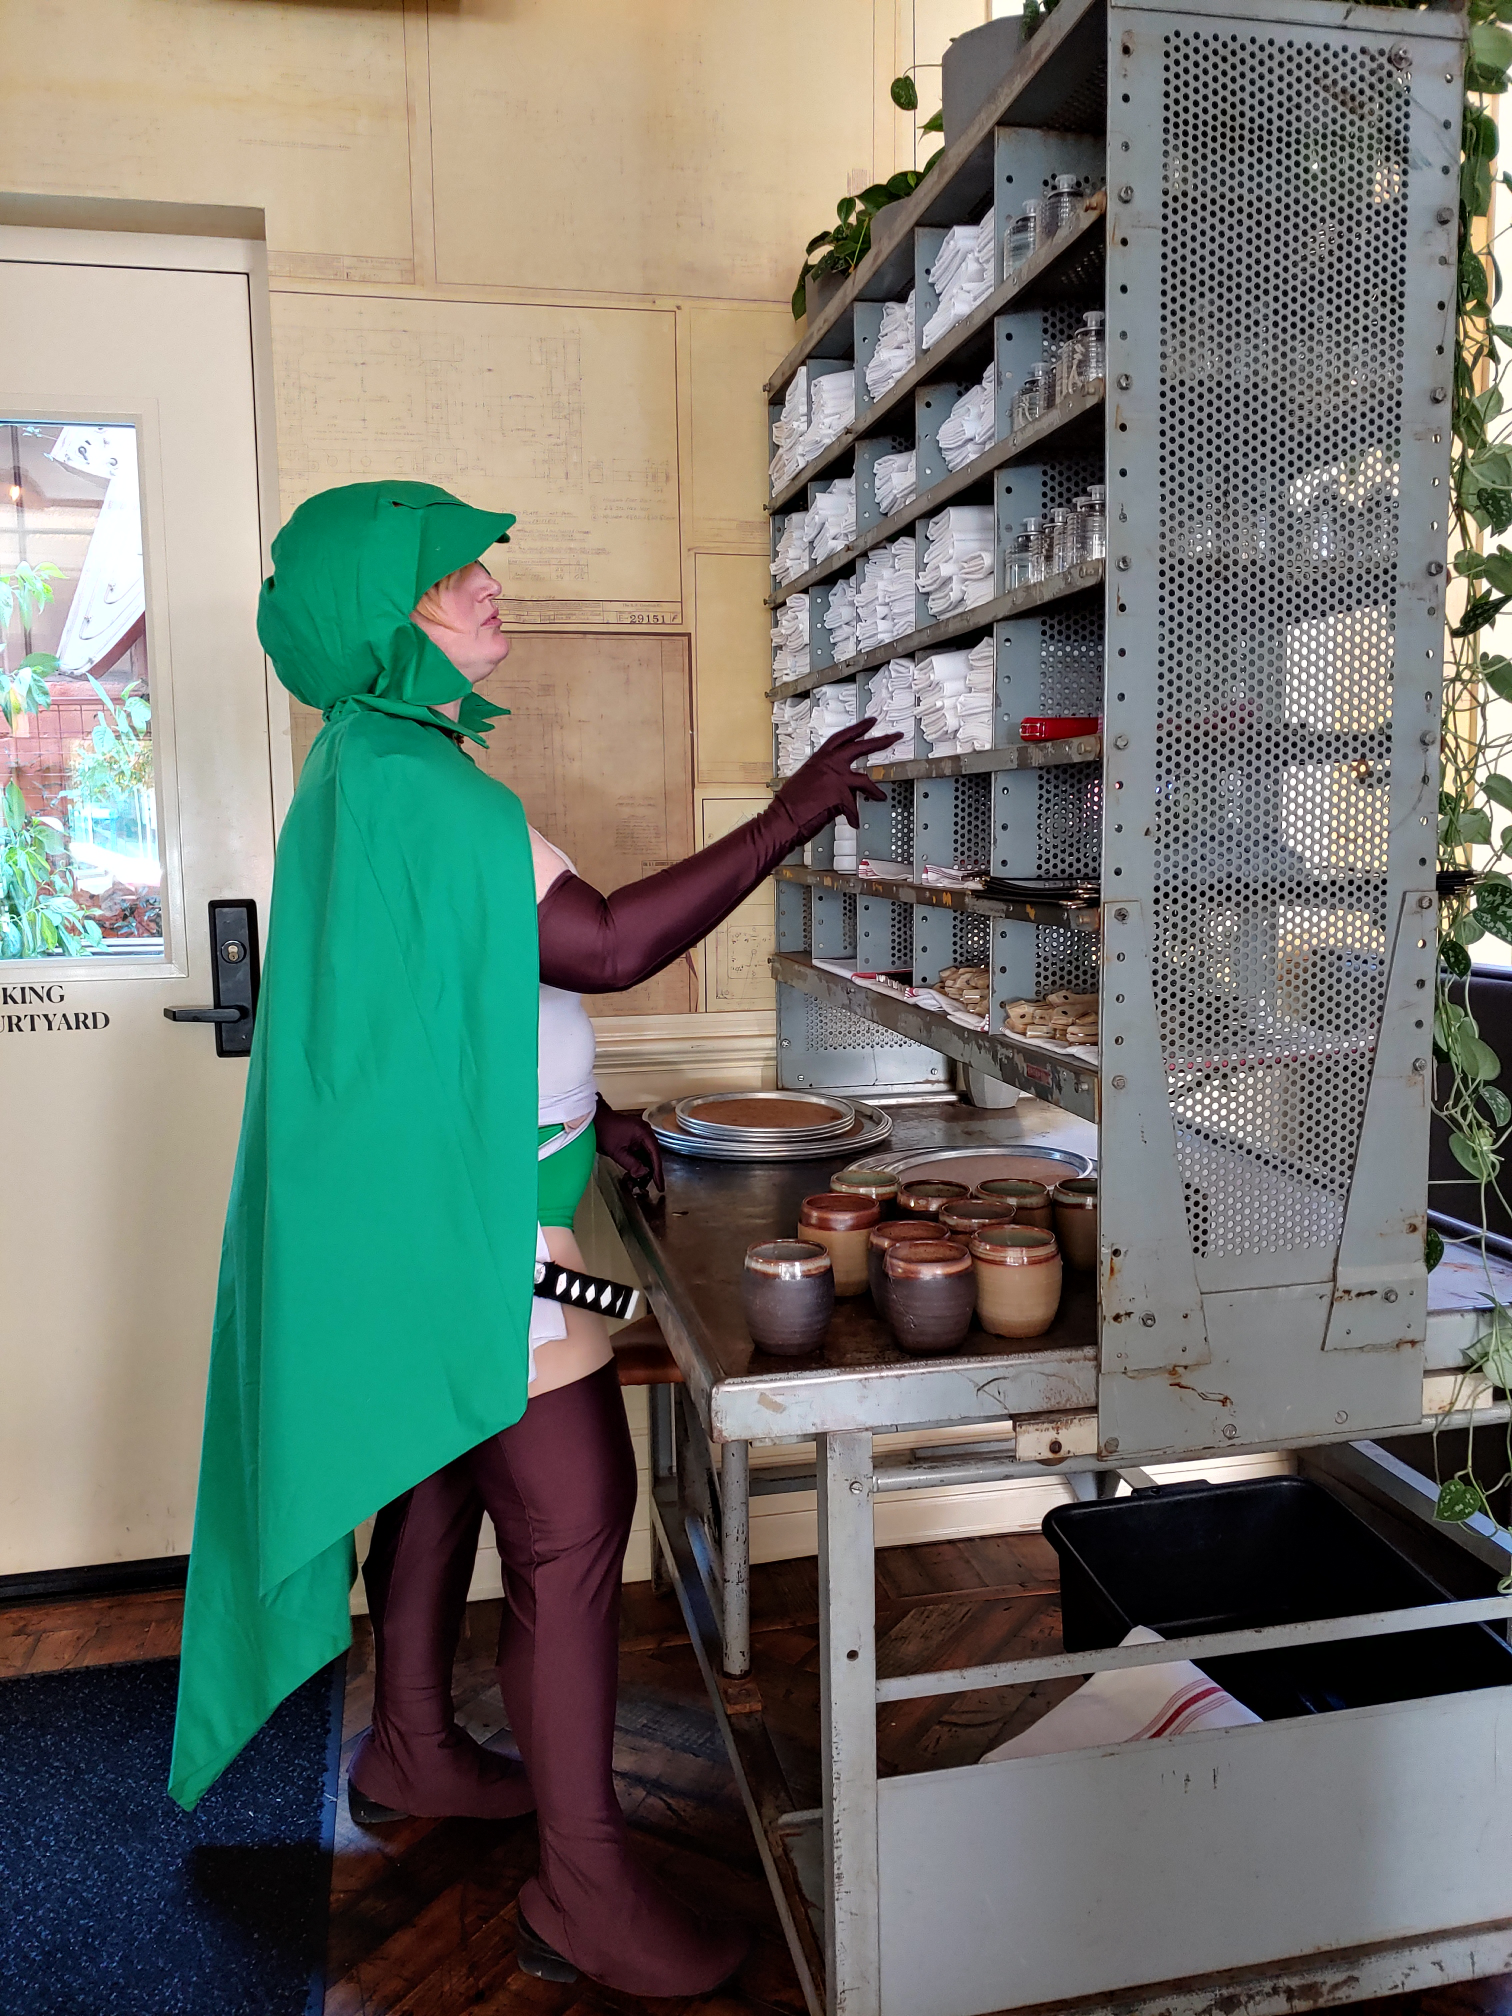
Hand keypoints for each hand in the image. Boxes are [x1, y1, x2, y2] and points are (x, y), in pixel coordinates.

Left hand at [594, 1096, 662, 1192]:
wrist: (595, 1120)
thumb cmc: (604, 1131)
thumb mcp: (617, 1152)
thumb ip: (631, 1164)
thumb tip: (642, 1174)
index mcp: (644, 1133)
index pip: (655, 1155)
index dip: (658, 1172)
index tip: (659, 1185)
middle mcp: (645, 1131)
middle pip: (654, 1154)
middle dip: (652, 1170)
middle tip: (654, 1185)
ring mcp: (641, 1132)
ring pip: (648, 1153)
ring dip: (646, 1166)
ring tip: (644, 1180)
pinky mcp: (636, 1135)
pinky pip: (642, 1150)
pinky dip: (640, 1160)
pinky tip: (637, 1170)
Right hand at [776, 718, 901, 834]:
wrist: (783, 819)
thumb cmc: (789, 804)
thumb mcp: (805, 780)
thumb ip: (823, 776)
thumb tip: (833, 783)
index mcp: (819, 759)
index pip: (842, 737)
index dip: (858, 729)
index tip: (871, 722)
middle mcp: (829, 764)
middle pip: (860, 747)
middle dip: (880, 741)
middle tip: (894, 737)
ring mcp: (836, 778)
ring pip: (865, 781)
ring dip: (874, 791)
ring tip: (880, 796)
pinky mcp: (841, 796)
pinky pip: (854, 808)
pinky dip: (852, 817)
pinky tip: (852, 823)